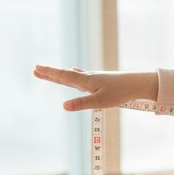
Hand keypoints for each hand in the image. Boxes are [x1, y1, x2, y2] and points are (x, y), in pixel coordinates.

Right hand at [33, 65, 157, 110]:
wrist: (138, 84)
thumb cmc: (120, 93)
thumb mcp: (100, 102)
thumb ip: (81, 103)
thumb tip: (63, 106)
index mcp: (85, 81)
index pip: (63, 76)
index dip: (49, 73)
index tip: (36, 68)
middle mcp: (87, 77)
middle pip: (65, 75)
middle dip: (50, 74)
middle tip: (35, 70)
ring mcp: (94, 78)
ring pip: (73, 75)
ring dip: (60, 75)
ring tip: (50, 73)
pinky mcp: (101, 81)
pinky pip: (82, 77)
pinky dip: (73, 76)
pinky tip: (76, 76)